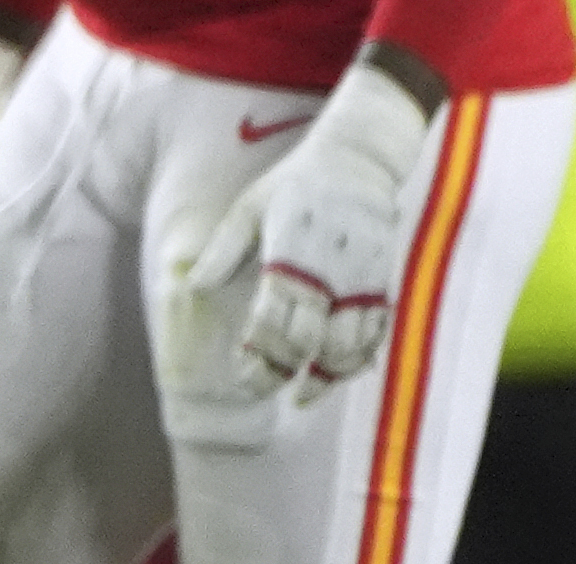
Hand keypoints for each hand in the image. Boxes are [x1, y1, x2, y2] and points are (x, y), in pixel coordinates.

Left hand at [189, 61, 430, 404]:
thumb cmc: (296, 183)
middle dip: (283, 371)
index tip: (242, 375)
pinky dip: (359, 358)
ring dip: (326, 375)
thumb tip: (194, 287)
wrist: (360, 157)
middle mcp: (328, 271)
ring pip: (348, 344)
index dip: (258, 356)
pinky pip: (375, 329)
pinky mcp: (381, 277)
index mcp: (290, 254)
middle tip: (262, 390)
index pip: (273, 322)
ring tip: (303, 395)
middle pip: (308, 340)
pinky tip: (338, 373)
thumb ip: (223, 250)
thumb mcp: (250, 207)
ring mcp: (359, 276)